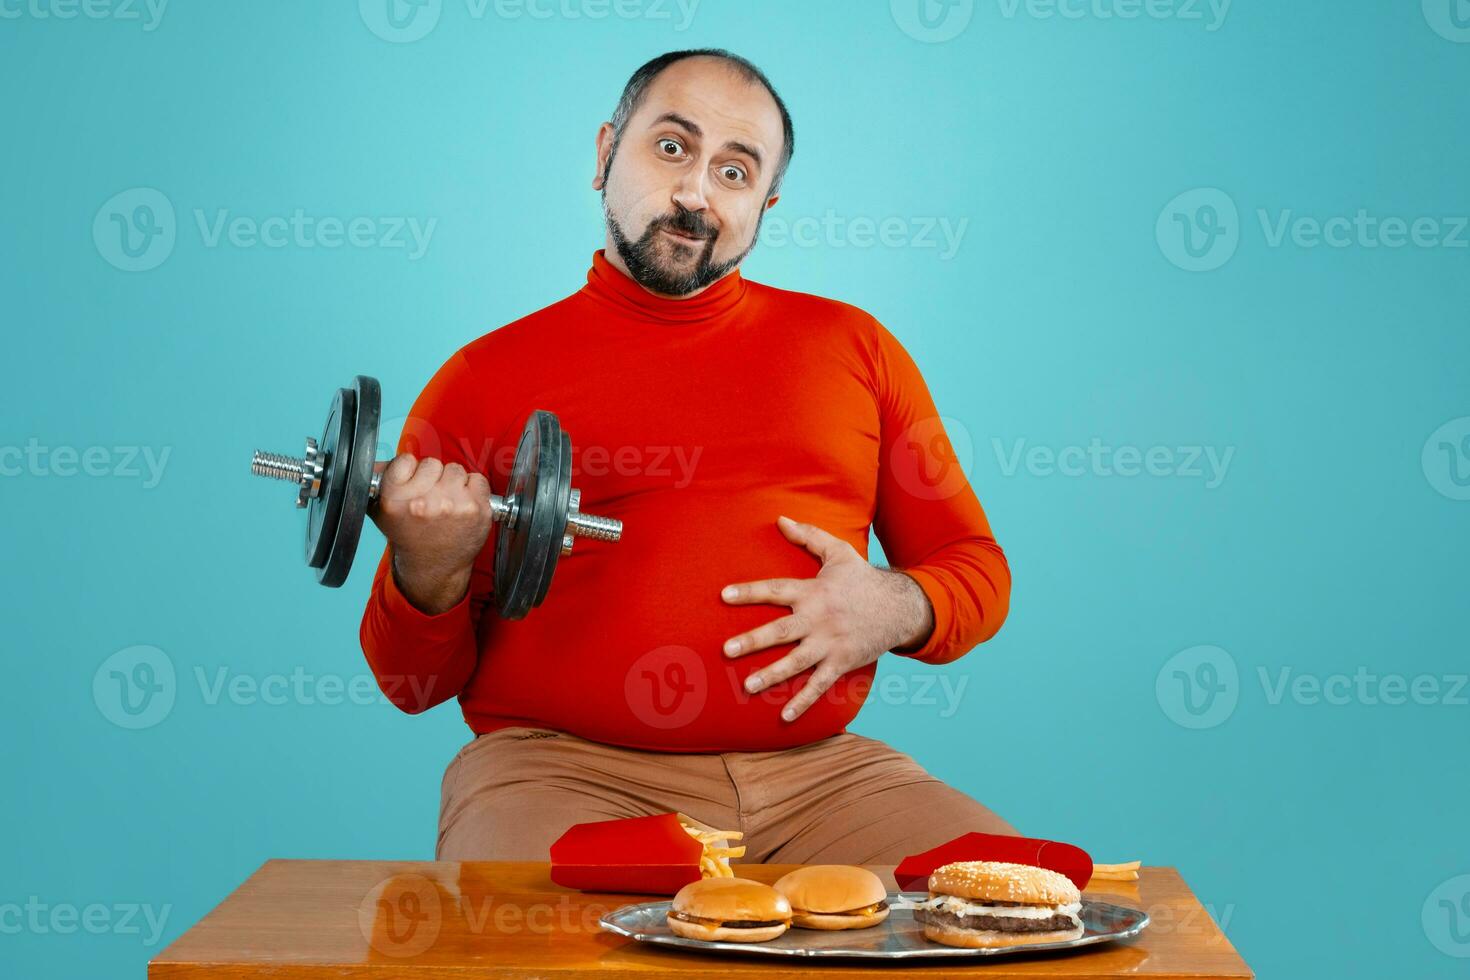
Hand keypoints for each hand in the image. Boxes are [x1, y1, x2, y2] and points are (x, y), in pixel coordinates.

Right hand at [371, 454, 492, 613]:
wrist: (433, 567)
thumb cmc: (409, 536)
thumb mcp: (382, 513)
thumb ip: (379, 483)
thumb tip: (381, 462)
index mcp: (395, 500)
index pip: (406, 460)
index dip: (411, 471)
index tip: (413, 485)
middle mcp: (423, 503)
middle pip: (433, 463)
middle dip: (433, 478)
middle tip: (431, 499)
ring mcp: (452, 506)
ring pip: (456, 470)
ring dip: (453, 483)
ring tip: (447, 504)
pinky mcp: (476, 510)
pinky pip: (478, 479)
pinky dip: (473, 489)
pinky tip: (463, 507)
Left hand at [721, 515, 934, 721]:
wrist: (900, 607)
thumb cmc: (862, 579)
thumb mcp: (839, 552)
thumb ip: (809, 537)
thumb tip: (780, 519)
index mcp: (813, 592)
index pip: (775, 590)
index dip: (749, 592)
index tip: (723, 595)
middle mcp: (819, 619)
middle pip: (781, 631)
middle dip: (753, 640)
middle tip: (726, 650)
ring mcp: (831, 643)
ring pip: (797, 662)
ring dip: (772, 674)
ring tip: (747, 685)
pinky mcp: (842, 662)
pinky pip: (820, 685)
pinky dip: (804, 701)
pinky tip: (784, 716)